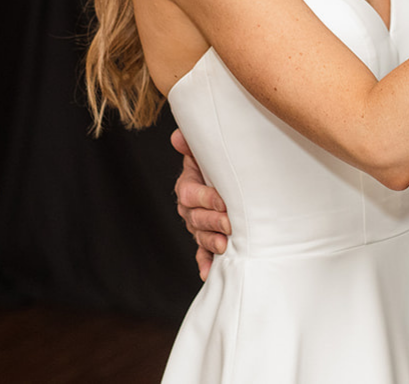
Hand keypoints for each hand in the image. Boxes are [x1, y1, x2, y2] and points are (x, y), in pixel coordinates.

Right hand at [171, 128, 229, 280]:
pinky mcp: (206, 240)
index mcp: (188, 186)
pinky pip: (202, 254)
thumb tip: (178, 136)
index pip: (191, 194)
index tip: (223, 202)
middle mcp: (189, 209)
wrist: (225, 179)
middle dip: (213, 222)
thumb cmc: (217, 164)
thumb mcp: (205, 153)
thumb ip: (192, 145)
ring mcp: (197, 226)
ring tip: (225, 246)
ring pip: (200, 236)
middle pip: (196, 217)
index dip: (206, 198)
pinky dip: (205, 263)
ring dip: (211, 242)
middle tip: (229, 224)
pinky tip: (208, 273)